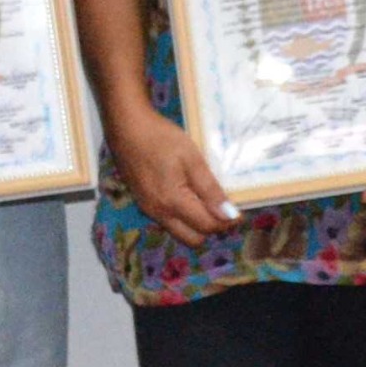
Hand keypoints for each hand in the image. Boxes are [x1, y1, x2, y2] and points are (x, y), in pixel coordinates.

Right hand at [110, 106, 238, 243]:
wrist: (126, 127)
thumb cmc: (161, 138)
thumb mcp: (192, 159)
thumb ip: (210, 189)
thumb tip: (229, 214)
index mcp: (173, 203)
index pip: (206, 226)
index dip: (226, 223)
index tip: (239, 212)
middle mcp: (159, 213)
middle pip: (192, 239)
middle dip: (211, 229)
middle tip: (223, 209)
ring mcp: (149, 209)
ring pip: (179, 231)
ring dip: (196, 224)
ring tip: (208, 202)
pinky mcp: (143, 202)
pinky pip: (168, 220)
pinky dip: (183, 216)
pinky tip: (188, 195)